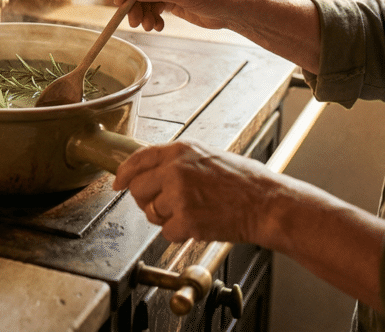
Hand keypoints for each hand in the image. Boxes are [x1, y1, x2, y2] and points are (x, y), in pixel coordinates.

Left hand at [112, 140, 278, 244]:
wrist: (267, 204)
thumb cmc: (245, 182)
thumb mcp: (208, 156)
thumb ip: (178, 161)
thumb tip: (152, 171)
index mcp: (180, 150)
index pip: (137, 160)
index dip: (123, 174)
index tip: (118, 183)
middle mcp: (175, 169)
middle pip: (138, 190)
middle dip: (147, 201)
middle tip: (166, 205)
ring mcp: (179, 195)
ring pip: (152, 213)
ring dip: (167, 218)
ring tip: (193, 212)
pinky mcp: (185, 219)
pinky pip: (168, 232)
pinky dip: (180, 233)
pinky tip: (200, 223)